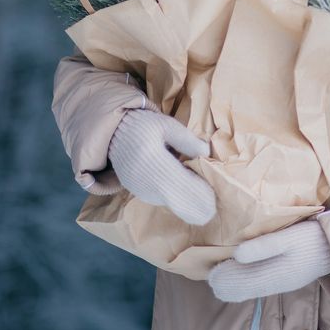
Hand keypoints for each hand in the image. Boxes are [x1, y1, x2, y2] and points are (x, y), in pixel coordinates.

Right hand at [108, 109, 216, 225]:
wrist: (115, 134)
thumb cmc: (144, 126)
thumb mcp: (168, 125)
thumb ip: (188, 140)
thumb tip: (207, 154)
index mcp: (153, 161)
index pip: (183, 184)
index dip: (201, 192)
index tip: (215, 193)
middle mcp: (146, 182)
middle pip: (180, 202)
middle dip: (198, 202)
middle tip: (211, 199)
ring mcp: (142, 192)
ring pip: (174, 204)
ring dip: (188, 199)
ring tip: (197, 186)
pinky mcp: (141, 196)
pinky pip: (166, 201)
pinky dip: (177, 196)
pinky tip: (182, 184)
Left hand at [207, 219, 329, 302]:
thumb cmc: (311, 238)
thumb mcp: (288, 238)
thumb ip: (263, 246)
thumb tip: (236, 254)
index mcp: (274, 276)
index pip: (241, 283)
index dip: (224, 278)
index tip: (209, 271)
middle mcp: (276, 284)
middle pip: (244, 288)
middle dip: (226, 282)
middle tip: (209, 274)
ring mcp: (281, 282)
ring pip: (251, 287)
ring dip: (235, 281)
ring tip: (218, 274)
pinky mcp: (286, 277)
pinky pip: (261, 283)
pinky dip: (247, 278)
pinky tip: (240, 271)